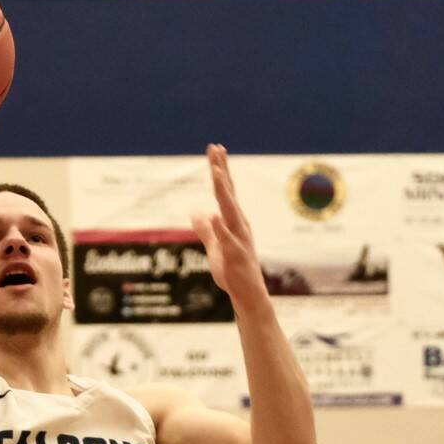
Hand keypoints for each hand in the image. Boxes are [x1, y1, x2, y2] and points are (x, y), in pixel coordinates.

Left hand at [189, 144, 267, 307]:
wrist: (247, 295)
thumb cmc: (233, 271)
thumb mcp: (215, 246)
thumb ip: (206, 229)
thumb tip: (196, 213)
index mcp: (233, 221)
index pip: (226, 190)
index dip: (220, 169)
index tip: (215, 149)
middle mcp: (239, 224)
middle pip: (229, 193)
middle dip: (222, 170)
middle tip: (216, 149)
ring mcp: (239, 238)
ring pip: (230, 210)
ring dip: (223, 192)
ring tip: (216, 174)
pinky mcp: (236, 254)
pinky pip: (228, 239)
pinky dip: (221, 228)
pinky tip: (213, 215)